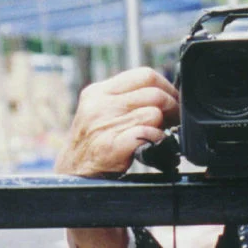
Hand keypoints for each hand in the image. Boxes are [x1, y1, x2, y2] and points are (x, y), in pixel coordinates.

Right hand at [55, 67, 178, 177]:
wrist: (72, 173)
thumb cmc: (93, 142)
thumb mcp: (101, 110)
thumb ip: (127, 98)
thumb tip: (164, 93)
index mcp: (99, 91)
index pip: (145, 75)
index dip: (167, 87)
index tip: (174, 99)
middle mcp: (99, 105)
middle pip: (154, 93)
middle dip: (173, 107)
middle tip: (175, 119)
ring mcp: (104, 125)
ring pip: (153, 113)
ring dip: (162, 126)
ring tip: (158, 133)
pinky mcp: (111, 146)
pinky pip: (148, 133)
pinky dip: (157, 140)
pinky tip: (152, 144)